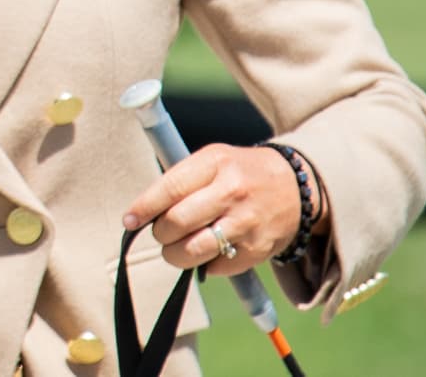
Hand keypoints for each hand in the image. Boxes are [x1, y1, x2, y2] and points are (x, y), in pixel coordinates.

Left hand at [121, 143, 302, 277]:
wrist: (296, 187)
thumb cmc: (240, 172)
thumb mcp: (212, 160)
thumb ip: (180, 180)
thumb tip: (143, 211)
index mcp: (215, 163)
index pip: (170, 188)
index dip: (144, 208)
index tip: (129, 220)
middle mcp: (232, 192)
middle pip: (178, 222)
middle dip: (160, 233)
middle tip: (160, 233)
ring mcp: (247, 223)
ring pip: (195, 249)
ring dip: (175, 255)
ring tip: (175, 249)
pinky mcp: (258, 250)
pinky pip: (217, 266)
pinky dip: (204, 264)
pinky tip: (206, 253)